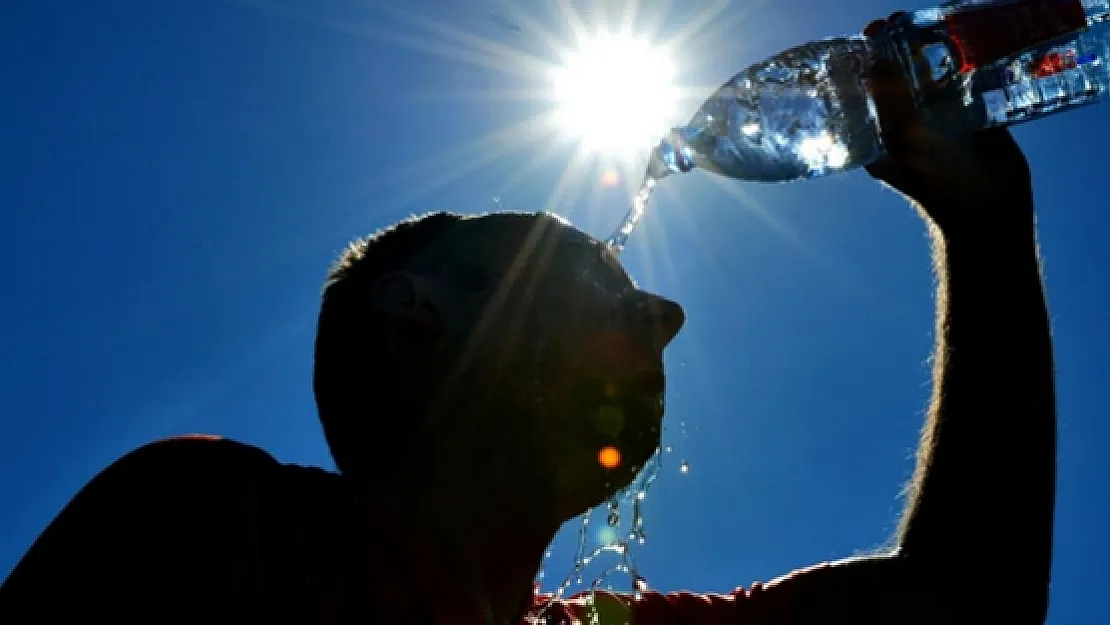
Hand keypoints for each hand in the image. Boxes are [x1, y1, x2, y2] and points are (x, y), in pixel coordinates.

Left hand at [862, 13, 1032, 231]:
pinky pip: (966, 81)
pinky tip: (963, 38)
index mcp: (882, 134)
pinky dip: (965, 61)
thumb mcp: (904, 141)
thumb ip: (891, 102)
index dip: (866, 62)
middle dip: (897, 49)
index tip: (867, 35)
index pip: (867, 91)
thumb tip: (874, 60)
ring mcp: (940, 117)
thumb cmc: (935, 181)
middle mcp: (908, 124)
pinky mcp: (972, 114)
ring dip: (930, 50)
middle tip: (896, 20)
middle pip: (899, 77)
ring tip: (927, 21)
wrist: (987, 206)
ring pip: (932, 75)